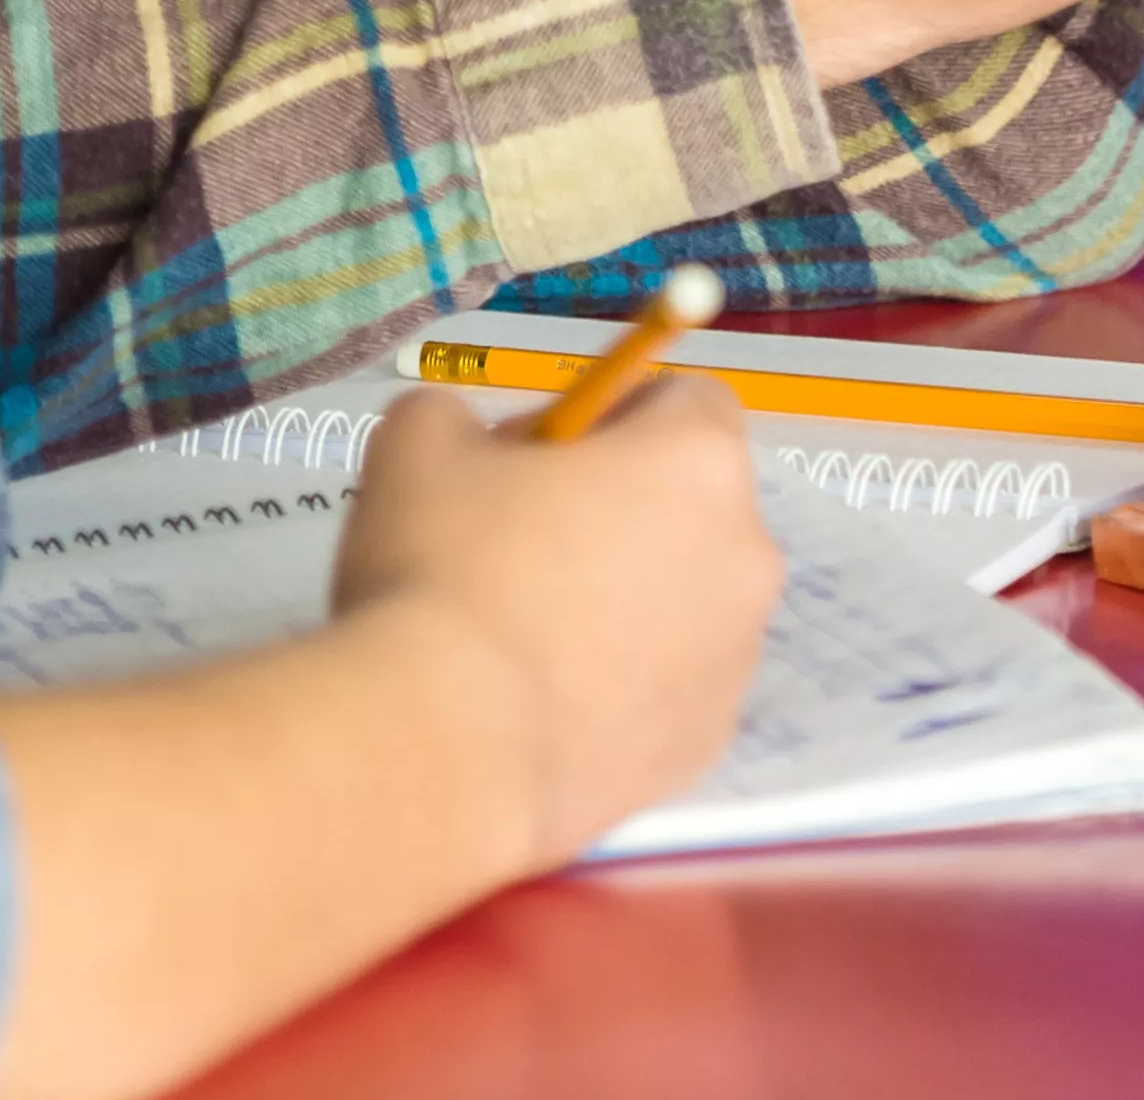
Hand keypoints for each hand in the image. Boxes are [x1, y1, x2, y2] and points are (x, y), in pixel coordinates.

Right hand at [0, 381, 785, 1099]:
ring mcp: (717, 667)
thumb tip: (446, 431)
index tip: (535, 443)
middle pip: (674, 504)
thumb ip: (446, 425)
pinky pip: (638, 697)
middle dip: (592, 512)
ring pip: (658, 605)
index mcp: (691, 457)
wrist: (418, 753)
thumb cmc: (421, 588)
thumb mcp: (410, 454)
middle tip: (491, 538)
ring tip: (475, 631)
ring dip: (587, 607)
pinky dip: (581, 693)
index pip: (676, 387)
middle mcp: (734, 557)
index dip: (594, 410)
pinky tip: (491, 705)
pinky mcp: (680, 757)